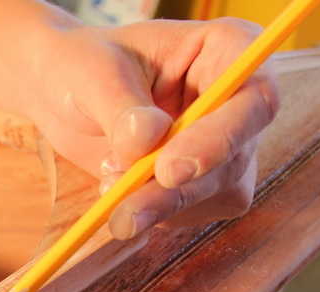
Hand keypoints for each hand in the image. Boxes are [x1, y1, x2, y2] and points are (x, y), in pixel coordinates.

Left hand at [27, 18, 278, 239]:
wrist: (65, 97)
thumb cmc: (84, 65)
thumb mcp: (93, 74)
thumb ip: (122, 107)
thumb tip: (149, 138)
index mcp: (228, 49)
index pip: (254, 100)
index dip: (220, 140)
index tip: (169, 171)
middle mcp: (238, 100)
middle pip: (235, 158)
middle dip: (178, 191)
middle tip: (127, 213)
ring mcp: (226, 146)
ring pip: (217, 193)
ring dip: (159, 206)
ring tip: (108, 186)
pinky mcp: (205, 184)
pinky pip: (192, 213)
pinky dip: (152, 213)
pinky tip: (119, 192)